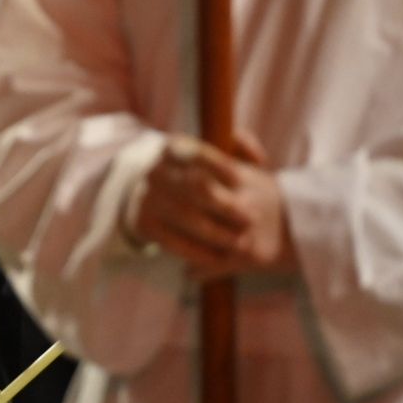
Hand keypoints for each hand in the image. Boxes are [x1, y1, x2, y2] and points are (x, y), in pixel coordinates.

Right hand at [125, 131, 296, 279]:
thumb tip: (259, 159)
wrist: (152, 194)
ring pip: (187, 217)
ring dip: (217, 233)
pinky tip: (219, 256)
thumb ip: (240, 146)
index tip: (242, 181)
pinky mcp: (143, 224)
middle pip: (195, 188)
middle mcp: (155, 171)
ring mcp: (146, 198)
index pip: (197, 154)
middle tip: (250, 219)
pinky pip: (174, 241)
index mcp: (173, 149)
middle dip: (226, 205)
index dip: (222, 167)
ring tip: (240, 242)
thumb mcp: (214, 153)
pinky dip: (199, 251)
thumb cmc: (197, 172)